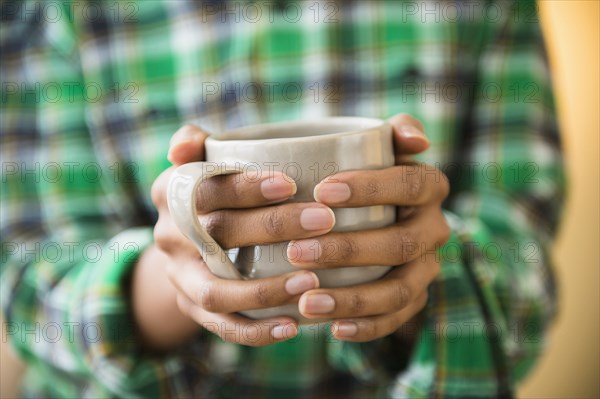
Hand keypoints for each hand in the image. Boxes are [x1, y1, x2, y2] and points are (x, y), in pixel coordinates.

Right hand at [149, 125, 337, 346]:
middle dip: (274, 227)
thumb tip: (186, 142)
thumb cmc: (213, 191)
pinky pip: (223, 327)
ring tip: (311, 281)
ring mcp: (180, 277)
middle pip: (218, 234)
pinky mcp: (193, 309)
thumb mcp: (200, 163)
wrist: (187, 243)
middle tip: (324, 221)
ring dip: (264, 289)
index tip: (291, 183)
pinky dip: (256, 331)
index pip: (206, 187)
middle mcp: (169, 236)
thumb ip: (196, 142)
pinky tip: (292, 325)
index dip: (246, 187)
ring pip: (216, 290)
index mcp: (171, 192)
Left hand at [288, 114, 450, 341]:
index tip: (322, 191)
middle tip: (297, 251)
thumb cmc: (365, 174)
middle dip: (349, 249)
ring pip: (398, 290)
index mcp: (429, 188)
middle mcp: (434, 229)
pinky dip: (366, 327)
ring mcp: (425, 268)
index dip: (371, 188)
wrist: (373, 213)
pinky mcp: (413, 299)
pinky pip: (395, 320)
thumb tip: (417, 139)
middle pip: (401, 244)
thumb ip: (396, 132)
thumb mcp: (378, 146)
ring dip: (352, 298)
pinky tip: (332, 329)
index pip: (410, 184)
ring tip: (306, 302)